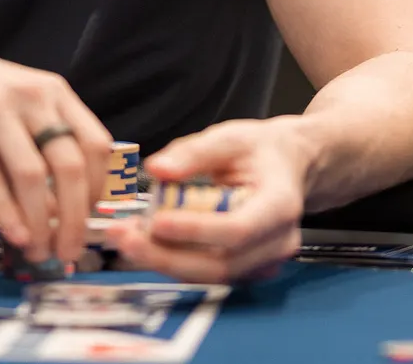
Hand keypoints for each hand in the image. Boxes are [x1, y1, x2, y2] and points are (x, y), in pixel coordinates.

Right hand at [0, 27, 112, 263]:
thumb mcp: (14, 100)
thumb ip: (41, 138)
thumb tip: (63, 203)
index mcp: (52, 90)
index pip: (96, 144)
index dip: (99, 189)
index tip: (91, 221)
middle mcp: (30, 96)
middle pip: (69, 166)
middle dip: (74, 219)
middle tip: (68, 252)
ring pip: (32, 176)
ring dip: (39, 224)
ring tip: (38, 252)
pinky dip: (6, 213)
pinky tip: (13, 235)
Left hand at [107, 117, 307, 282]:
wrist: (287, 166)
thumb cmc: (259, 150)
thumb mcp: (228, 137)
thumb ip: (193, 152)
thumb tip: (157, 169)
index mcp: (279, 204)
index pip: (238, 229)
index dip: (196, 231)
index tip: (156, 221)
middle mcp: (278, 241)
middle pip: (222, 264)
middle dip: (168, 256)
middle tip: (125, 239)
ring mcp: (265, 261)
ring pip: (212, 275)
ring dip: (165, 262)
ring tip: (127, 241)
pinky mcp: (248, 269)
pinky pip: (210, 274)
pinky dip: (176, 262)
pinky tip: (146, 245)